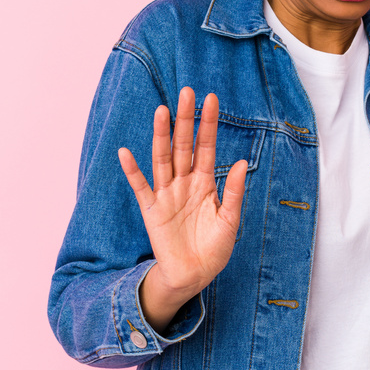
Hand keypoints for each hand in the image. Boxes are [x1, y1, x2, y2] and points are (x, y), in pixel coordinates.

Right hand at [119, 87, 247, 300]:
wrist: (195, 276)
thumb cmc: (214, 248)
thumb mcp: (230, 219)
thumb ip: (234, 191)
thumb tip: (243, 162)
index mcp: (206, 183)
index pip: (206, 147)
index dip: (208, 124)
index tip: (210, 99)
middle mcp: (185, 183)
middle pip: (183, 145)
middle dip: (186, 120)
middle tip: (186, 92)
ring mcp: (167, 194)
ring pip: (163, 159)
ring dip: (162, 135)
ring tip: (162, 111)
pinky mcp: (152, 210)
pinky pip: (140, 187)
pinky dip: (132, 171)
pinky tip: (125, 153)